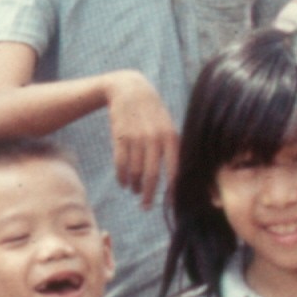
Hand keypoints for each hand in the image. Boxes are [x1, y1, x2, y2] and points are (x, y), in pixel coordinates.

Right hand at [104, 71, 180, 200]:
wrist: (130, 89)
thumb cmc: (152, 112)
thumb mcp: (167, 125)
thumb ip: (172, 147)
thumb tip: (176, 176)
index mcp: (171, 137)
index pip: (174, 169)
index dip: (171, 189)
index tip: (169, 203)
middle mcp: (155, 138)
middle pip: (152, 175)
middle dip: (148, 195)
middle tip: (145, 207)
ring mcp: (136, 138)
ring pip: (134, 171)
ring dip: (133, 185)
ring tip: (133, 190)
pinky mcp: (120, 137)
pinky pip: (120, 164)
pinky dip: (121, 177)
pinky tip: (123, 182)